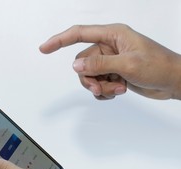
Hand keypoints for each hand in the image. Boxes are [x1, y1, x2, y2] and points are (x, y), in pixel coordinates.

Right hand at [40, 24, 180, 99]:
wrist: (174, 81)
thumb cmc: (159, 66)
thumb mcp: (128, 65)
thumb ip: (100, 64)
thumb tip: (76, 66)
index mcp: (113, 35)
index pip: (79, 34)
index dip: (59, 40)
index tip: (44, 49)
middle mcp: (109, 46)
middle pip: (82, 62)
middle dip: (90, 79)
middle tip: (101, 88)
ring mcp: (111, 61)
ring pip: (89, 75)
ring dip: (99, 87)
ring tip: (117, 89)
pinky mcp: (113, 73)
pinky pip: (97, 84)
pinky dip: (104, 91)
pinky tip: (118, 91)